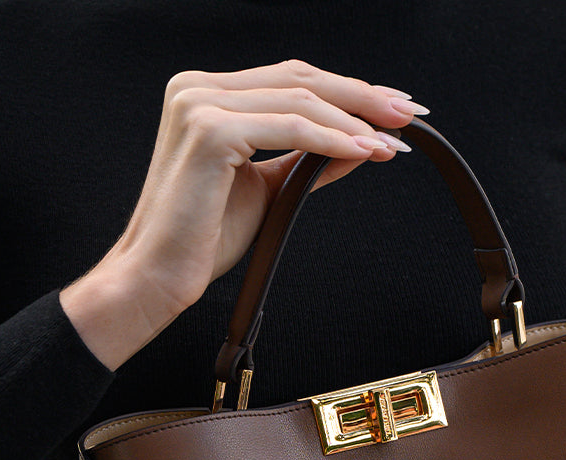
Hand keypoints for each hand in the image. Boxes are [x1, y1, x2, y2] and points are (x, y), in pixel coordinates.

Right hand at [60, 59, 427, 368]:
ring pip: (299, 99)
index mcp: (207, 95)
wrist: (157, 275)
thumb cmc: (203, 238)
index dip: (346, 91)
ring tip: (393, 141)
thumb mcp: (269, 190)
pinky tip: (365, 152)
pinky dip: (332, 140)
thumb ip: (309, 161)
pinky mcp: (208, 131)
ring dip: (355, 120)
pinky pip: (288, 129)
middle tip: (408, 115)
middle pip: (299, 78)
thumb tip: (362, 144)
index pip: (290, 80)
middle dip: (361, 97)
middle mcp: (198, 87)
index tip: (392, 110)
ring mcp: (199, 104)